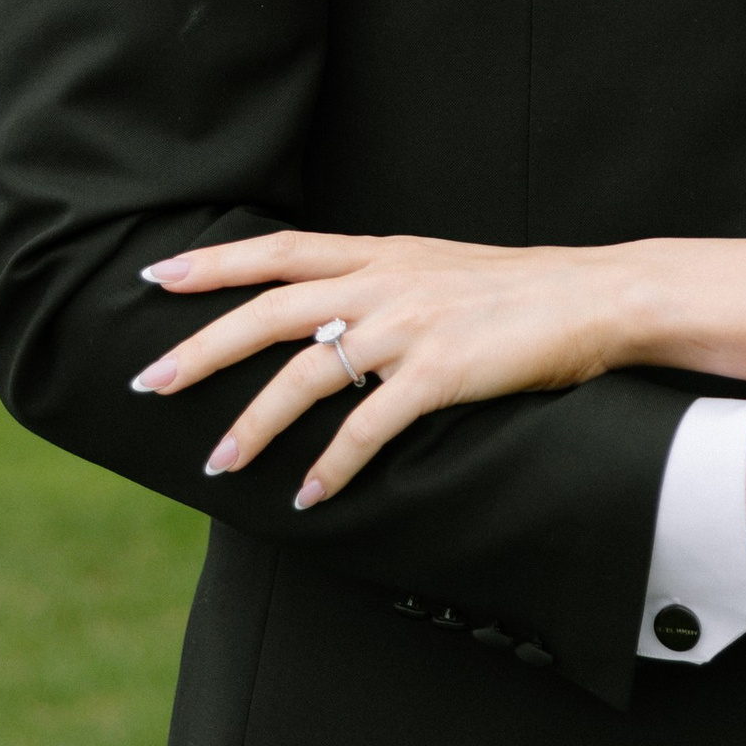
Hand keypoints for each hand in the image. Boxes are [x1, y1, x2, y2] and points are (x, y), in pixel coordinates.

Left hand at [130, 229, 623, 505]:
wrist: (595, 295)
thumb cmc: (517, 290)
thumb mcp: (436, 267)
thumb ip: (380, 280)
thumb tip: (325, 313)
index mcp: (380, 250)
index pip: (278, 249)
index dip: (215, 262)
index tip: (157, 275)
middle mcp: (384, 279)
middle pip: (269, 309)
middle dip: (202, 349)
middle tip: (149, 383)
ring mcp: (410, 324)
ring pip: (305, 372)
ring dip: (255, 423)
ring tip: (220, 464)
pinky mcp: (441, 370)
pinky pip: (368, 425)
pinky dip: (332, 464)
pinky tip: (310, 495)